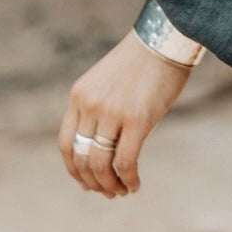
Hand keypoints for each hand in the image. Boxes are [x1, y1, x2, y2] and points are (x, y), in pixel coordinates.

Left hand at [58, 31, 192, 197]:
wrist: (166, 38)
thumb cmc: (143, 61)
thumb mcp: (108, 82)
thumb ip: (99, 109)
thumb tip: (103, 147)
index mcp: (80, 95)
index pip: (66, 144)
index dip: (74, 170)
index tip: (86, 183)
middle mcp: (90, 105)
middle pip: (81, 158)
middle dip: (93, 182)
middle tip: (108, 192)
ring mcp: (112, 112)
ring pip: (101, 164)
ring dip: (110, 185)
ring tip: (122, 191)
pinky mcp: (137, 119)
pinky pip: (126, 161)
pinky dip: (128, 179)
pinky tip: (135, 185)